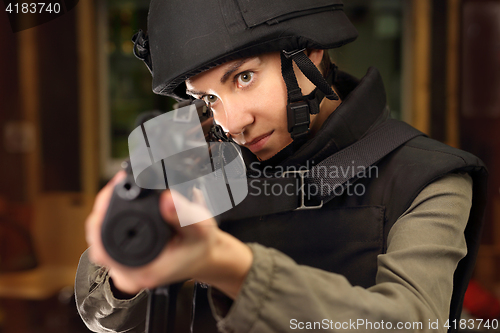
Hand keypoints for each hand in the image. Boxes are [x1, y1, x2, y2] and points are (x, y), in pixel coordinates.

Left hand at [85, 172, 252, 298]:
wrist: (205, 256)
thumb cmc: (200, 245)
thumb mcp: (199, 227)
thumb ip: (183, 214)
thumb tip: (166, 199)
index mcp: (144, 271)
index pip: (104, 244)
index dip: (104, 212)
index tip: (115, 187)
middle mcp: (129, 274)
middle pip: (98, 237)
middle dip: (105, 206)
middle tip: (121, 182)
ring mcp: (124, 270)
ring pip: (101, 237)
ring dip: (107, 212)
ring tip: (121, 190)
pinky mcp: (124, 262)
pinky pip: (107, 239)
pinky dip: (112, 220)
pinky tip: (121, 206)